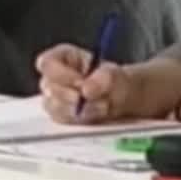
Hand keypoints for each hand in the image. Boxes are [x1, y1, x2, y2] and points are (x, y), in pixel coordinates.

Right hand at [36, 44, 168, 123]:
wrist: (133, 103)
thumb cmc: (124, 84)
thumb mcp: (122, 77)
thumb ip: (107, 79)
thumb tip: (87, 88)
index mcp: (66, 58)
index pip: (47, 63)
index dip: (59, 74)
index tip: (79, 83)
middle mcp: (58, 78)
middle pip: (47, 86)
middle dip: (71, 95)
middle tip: (93, 100)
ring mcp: (59, 99)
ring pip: (52, 106)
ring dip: (76, 110)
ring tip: (101, 107)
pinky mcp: (65, 117)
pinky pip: (62, 121)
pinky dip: (78, 121)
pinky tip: (95, 116)